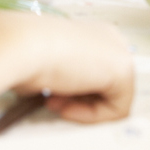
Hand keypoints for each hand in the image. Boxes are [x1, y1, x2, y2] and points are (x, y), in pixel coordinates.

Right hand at [1, 13, 135, 123]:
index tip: (53, 95)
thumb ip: (65, 76)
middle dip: (80, 100)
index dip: (74, 92)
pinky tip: (68, 108)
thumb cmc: (27, 51)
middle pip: (106, 85)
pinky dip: (93, 116)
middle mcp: (110, 39)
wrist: (26, 47)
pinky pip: (118, 108)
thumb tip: (66, 93)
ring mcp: (120, 52)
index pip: (96, 72)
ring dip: (84, 108)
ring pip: (113, 98)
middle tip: (55, 102)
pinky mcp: (124, 70)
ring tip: (57, 104)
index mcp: (93, 33)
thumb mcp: (50, 65)